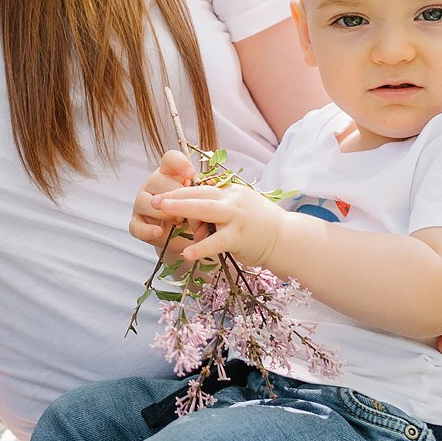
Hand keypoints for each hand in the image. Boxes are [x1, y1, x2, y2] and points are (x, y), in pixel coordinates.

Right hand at [129, 150, 198, 249]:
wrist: (186, 237)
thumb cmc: (194, 214)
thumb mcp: (200, 202)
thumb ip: (200, 196)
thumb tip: (202, 198)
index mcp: (170, 174)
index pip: (170, 159)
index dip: (180, 163)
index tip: (191, 174)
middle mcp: (153, 185)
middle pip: (157, 180)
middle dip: (175, 195)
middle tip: (188, 208)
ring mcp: (142, 204)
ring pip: (146, 202)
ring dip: (163, 213)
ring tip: (178, 222)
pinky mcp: (137, 223)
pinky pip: (136, 226)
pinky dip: (148, 230)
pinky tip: (159, 232)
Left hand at [154, 182, 286, 269]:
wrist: (287, 239)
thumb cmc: (262, 226)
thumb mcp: (240, 210)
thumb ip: (220, 209)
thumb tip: (197, 215)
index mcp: (232, 192)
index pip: (203, 188)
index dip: (182, 191)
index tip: (164, 193)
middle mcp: (234, 200)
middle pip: (200, 193)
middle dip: (175, 194)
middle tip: (154, 198)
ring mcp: (237, 217)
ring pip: (205, 209)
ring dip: (182, 207)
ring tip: (163, 210)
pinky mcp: (240, 236)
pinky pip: (216, 241)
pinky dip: (201, 247)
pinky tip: (186, 252)